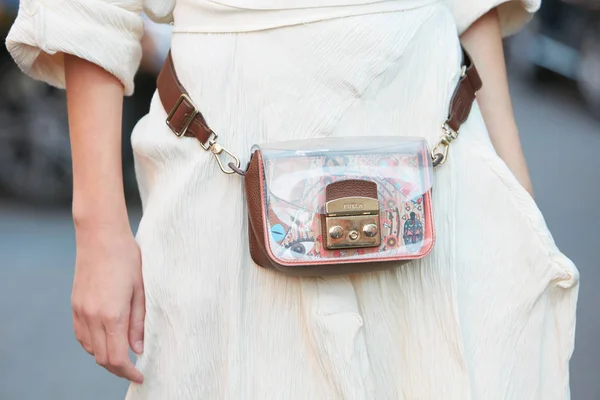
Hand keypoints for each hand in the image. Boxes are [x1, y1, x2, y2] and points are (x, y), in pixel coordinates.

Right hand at [71, 224, 144, 382]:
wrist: (101, 235)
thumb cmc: (127, 258)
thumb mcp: (140, 290)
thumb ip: (138, 322)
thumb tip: (138, 349)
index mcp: (112, 314)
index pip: (116, 358)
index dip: (128, 372)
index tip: (140, 375)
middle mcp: (92, 316)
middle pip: (102, 358)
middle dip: (118, 368)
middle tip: (134, 368)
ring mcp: (80, 311)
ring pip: (90, 348)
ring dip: (106, 356)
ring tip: (123, 353)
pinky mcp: (74, 305)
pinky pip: (81, 335)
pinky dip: (93, 344)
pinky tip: (107, 338)